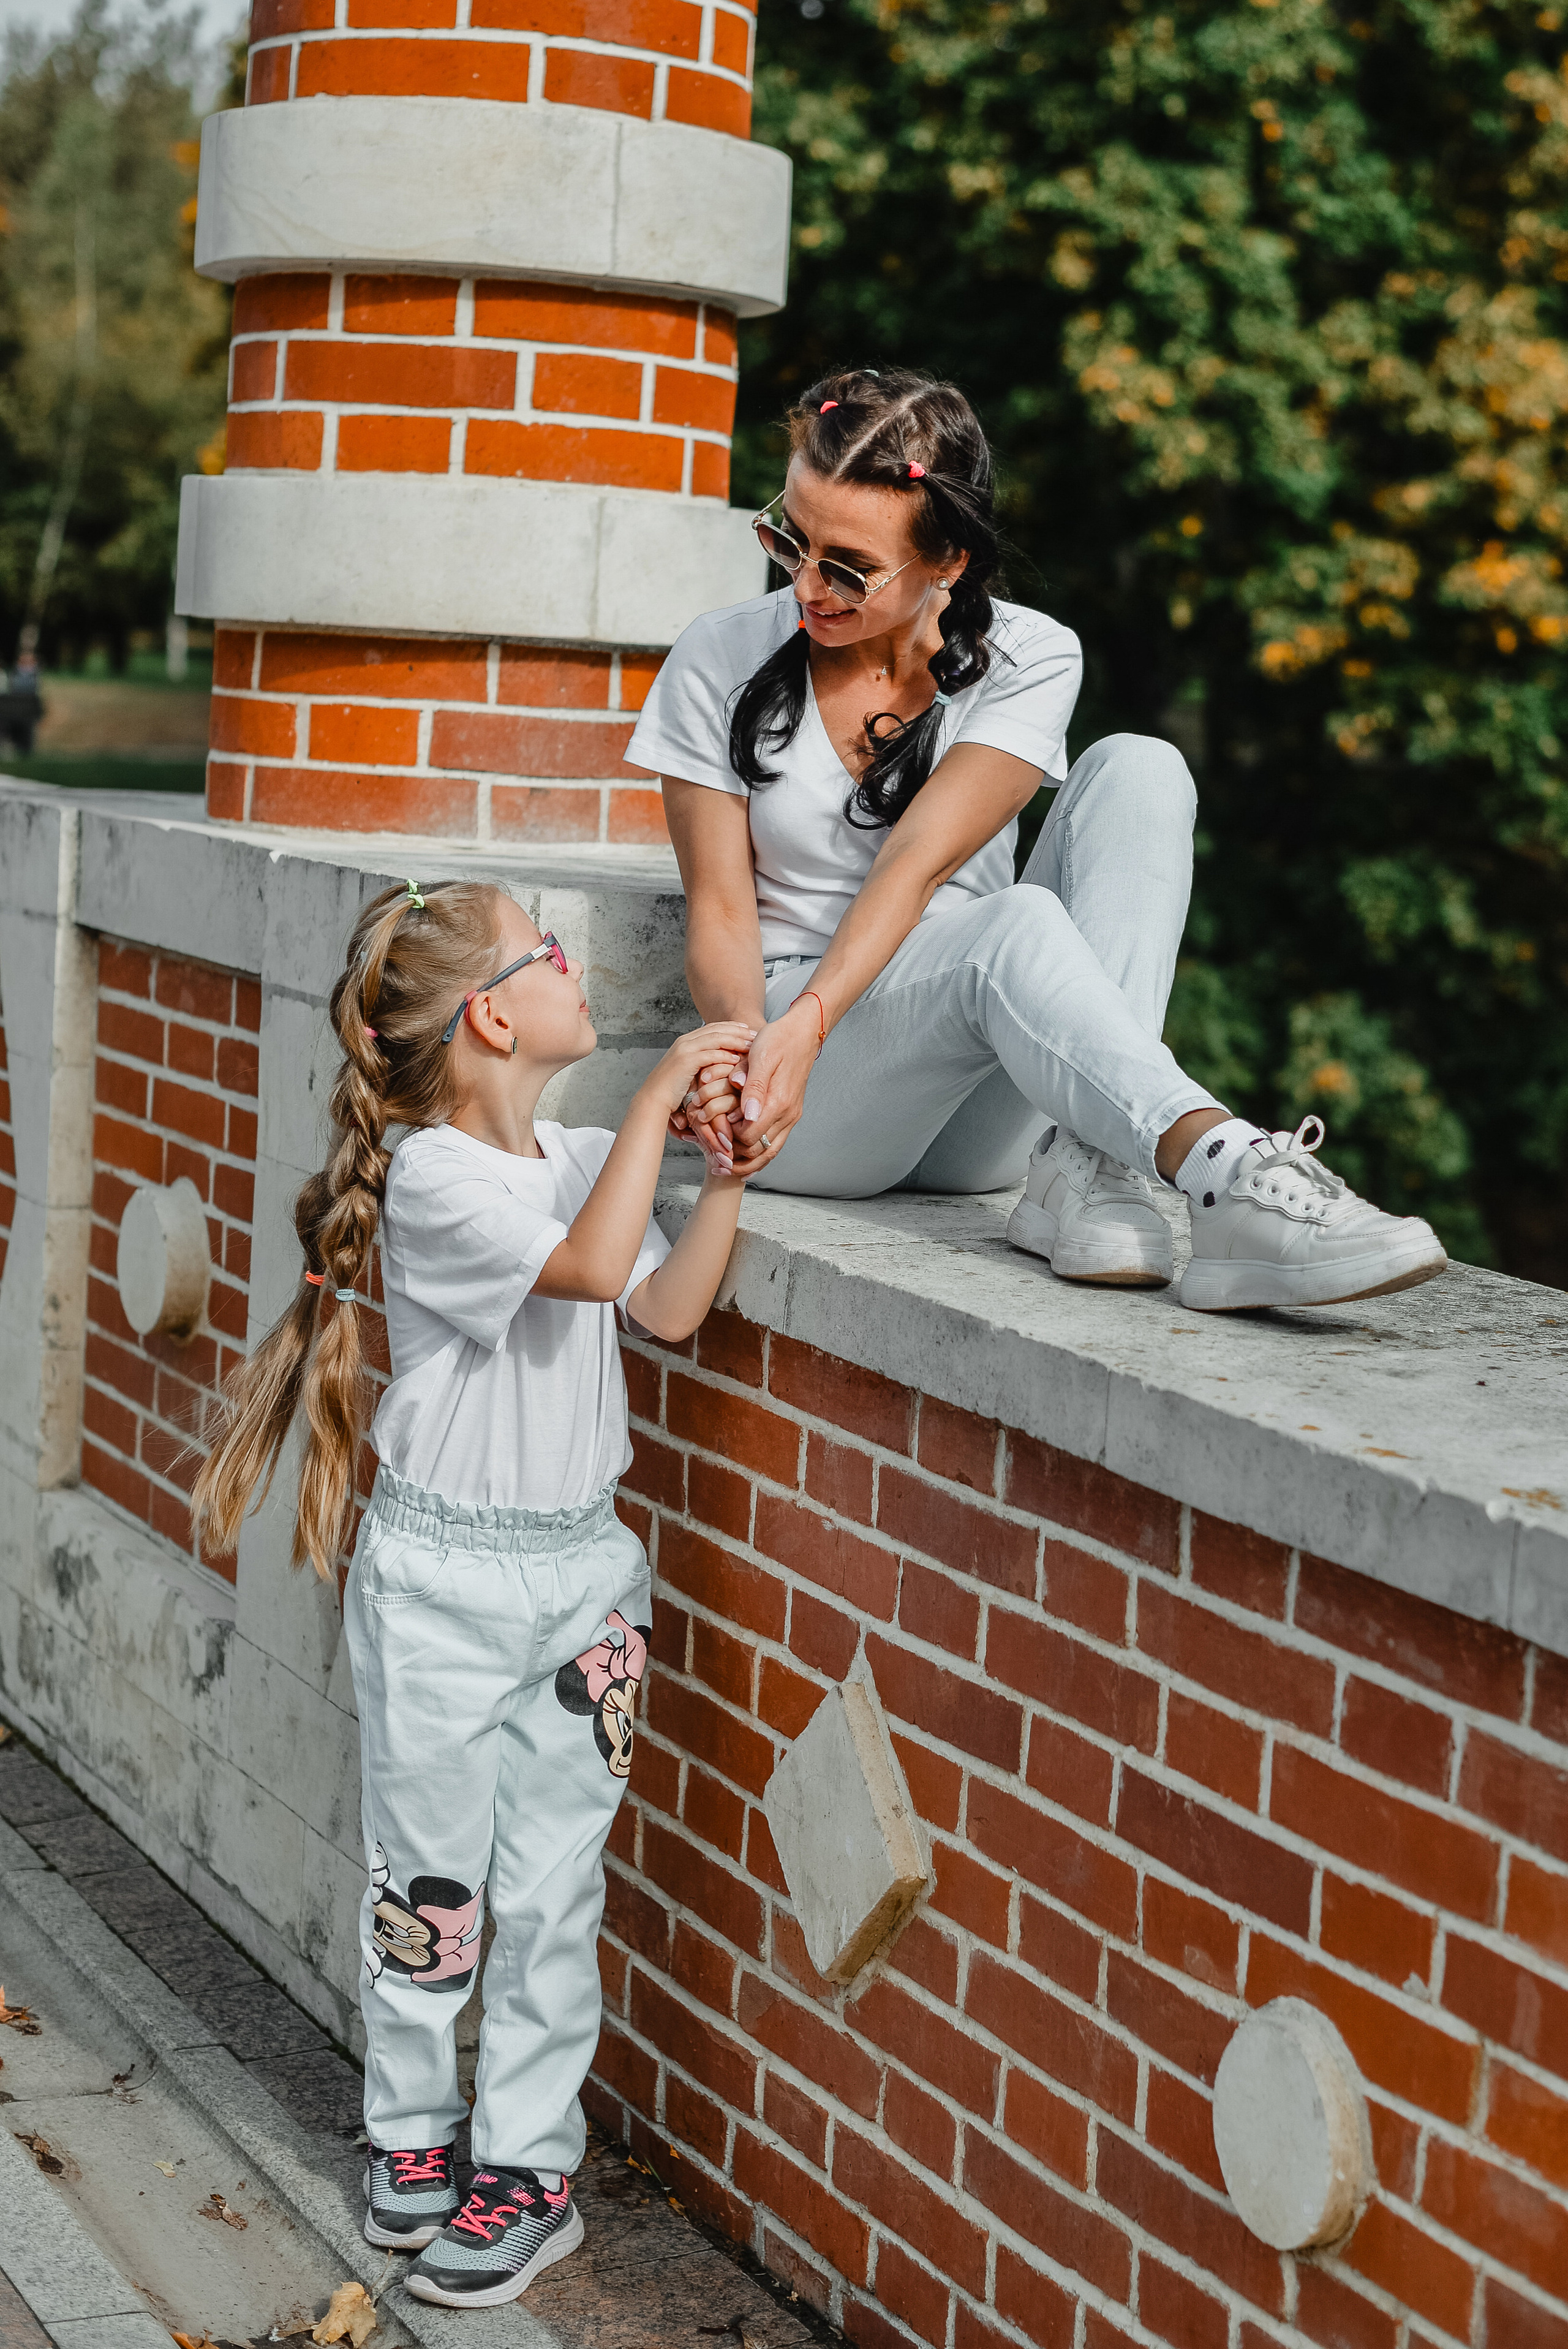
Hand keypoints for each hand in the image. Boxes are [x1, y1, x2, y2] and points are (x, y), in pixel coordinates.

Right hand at [647, 1024, 754, 1170]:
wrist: (654, 1099)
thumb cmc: (672, 1091)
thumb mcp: (689, 1073)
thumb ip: (703, 1066)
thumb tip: (721, 1066)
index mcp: (686, 1041)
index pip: (713, 1028)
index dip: (731, 1028)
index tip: (747, 1030)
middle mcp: (685, 1041)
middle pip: (717, 1029)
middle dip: (737, 1030)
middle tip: (755, 1034)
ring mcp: (685, 1049)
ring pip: (716, 1038)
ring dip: (736, 1040)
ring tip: (752, 1045)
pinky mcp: (686, 1060)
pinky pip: (710, 1054)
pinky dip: (725, 1056)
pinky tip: (737, 1060)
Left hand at [729, 999, 820, 1169]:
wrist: (803, 1033)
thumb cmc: (778, 1040)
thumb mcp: (761, 1056)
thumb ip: (754, 1087)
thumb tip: (746, 1115)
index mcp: (778, 1102)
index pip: (748, 1137)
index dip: (727, 1139)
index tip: (709, 1135)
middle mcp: (787, 1115)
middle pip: (758, 1152)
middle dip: (733, 1156)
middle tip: (712, 1159)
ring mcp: (790, 1116)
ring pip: (768, 1153)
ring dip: (746, 1162)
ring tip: (723, 1166)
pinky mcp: (790, 1114)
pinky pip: (774, 1143)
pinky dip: (757, 1153)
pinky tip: (741, 1154)